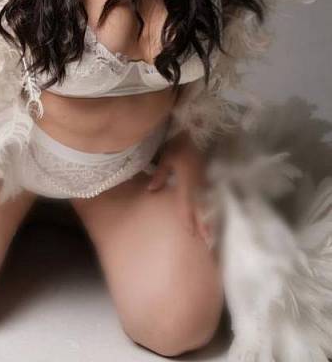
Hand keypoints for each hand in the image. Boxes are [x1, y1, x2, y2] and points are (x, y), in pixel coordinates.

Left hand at [147, 130, 214, 247]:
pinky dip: (215, 206)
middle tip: (207, 242)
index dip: (188, 220)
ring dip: (211, 218)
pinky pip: (214, 195)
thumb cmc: (182, 140)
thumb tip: (151, 191)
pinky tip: (216, 212)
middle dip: (204, 225)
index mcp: (189, 180)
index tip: (190, 234)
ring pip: (210, 204)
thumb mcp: (168, 154)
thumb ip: (161, 173)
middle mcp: (201, 183)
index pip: (187, 205)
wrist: (204, 126)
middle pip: (202, 209)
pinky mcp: (214, 175)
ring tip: (214, 233)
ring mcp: (209, 179)